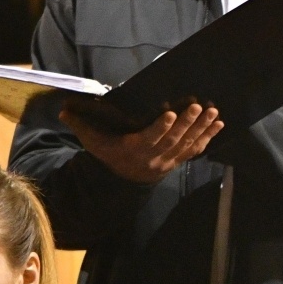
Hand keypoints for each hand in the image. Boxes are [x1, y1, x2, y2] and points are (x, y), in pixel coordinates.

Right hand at [61, 103, 223, 184]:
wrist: (126, 178)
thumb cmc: (110, 153)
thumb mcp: (94, 142)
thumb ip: (82, 125)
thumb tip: (63, 110)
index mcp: (135, 149)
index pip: (150, 138)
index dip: (160, 127)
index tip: (169, 114)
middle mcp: (155, 156)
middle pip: (173, 139)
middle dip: (187, 123)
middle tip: (198, 106)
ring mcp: (170, 159)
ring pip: (188, 143)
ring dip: (202, 127)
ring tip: (213, 112)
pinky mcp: (179, 159)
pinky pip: (197, 149)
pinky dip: (209, 136)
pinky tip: (219, 123)